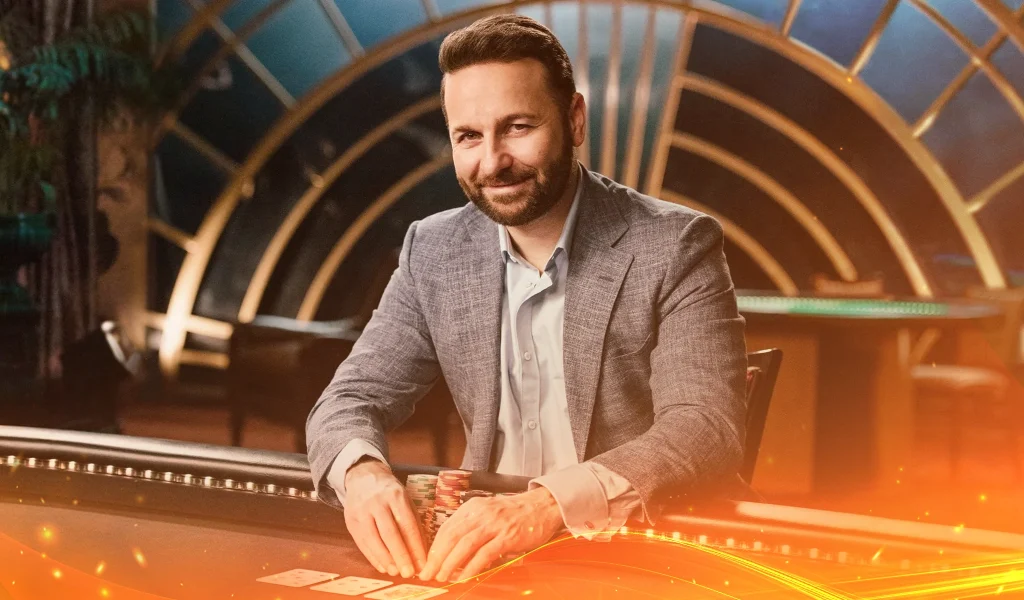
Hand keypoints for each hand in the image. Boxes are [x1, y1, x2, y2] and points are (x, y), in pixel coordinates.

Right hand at [343, 459, 426, 577]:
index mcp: (395, 496)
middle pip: (390, 533)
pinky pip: (362, 543)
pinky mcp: (350, 520)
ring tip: (395, 572)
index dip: (415, 547)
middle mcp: (377, 503)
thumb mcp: (405, 499)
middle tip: (409, 573)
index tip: (422, 564)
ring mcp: (361, 511)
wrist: (363, 477)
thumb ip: (412, 522)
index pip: (407, 525)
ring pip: (373, 540)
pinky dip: (372, 557)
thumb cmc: (389, 492)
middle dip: (400, 556)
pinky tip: (382, 567)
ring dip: (386, 559)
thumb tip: (421, 551)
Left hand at [419, 487, 563, 582]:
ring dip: (450, 563)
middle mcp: (481, 513)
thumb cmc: (514, 514)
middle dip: (437, 558)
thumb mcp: (488, 513)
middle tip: (428, 574)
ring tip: (442, 577)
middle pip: (452, 536)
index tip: (427, 563)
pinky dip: (472, 566)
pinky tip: (464, 577)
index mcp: (473, 507)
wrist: (542, 506)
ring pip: (465, 545)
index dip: (435, 547)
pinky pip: (484, 553)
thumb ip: (472, 527)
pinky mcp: (507, 536)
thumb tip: (453, 552)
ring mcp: (494, 524)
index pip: (447, 528)